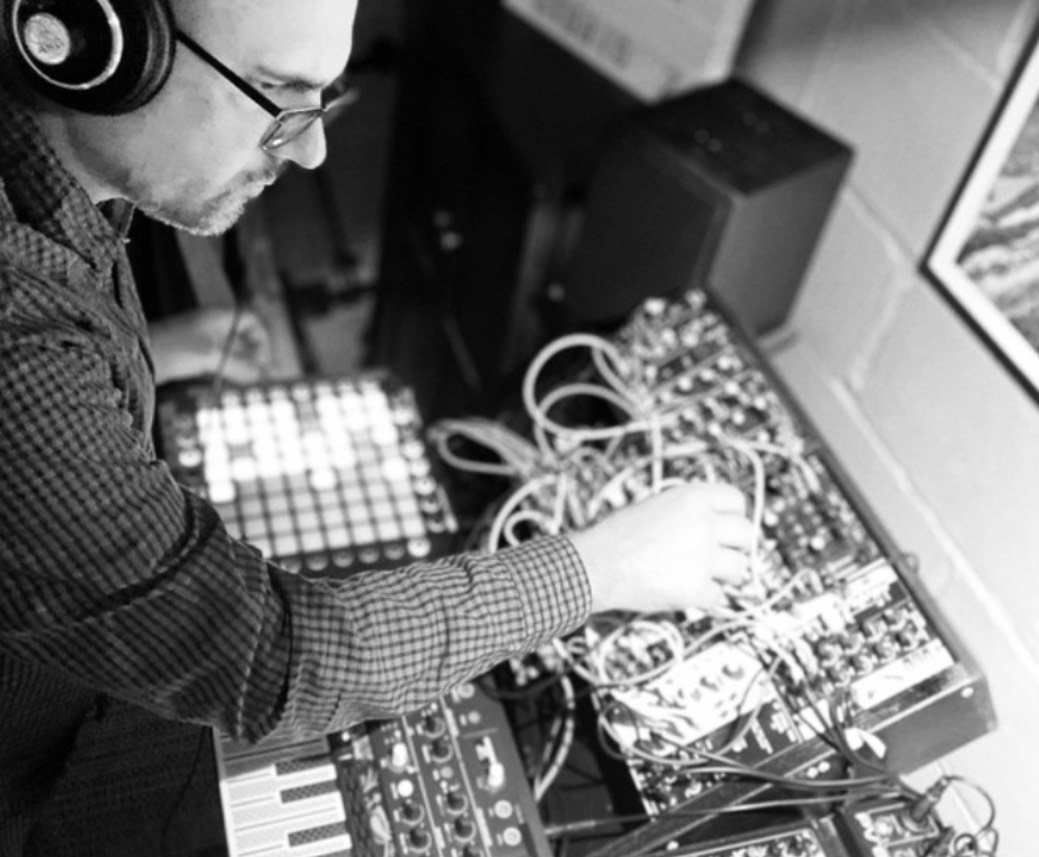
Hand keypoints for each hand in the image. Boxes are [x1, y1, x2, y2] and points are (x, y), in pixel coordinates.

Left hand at [149, 306, 272, 385]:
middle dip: (253, 356)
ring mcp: (198, 340)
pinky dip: (224, 371)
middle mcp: (209, 326)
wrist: (133, 357)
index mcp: (216, 317)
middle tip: (260, 377)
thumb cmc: (169, 349)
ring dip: (240, 366)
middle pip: (241, 337)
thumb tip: (260, 374)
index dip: (261, 338)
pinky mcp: (188, 355)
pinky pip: (215, 361)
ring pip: (229, 351)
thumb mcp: (210, 356)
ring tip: (246, 383)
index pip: (250, 320)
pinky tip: (226, 383)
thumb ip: (238, 365)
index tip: (263, 360)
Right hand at [567, 482, 753, 614]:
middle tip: (719, 555)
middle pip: (746, 534)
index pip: (736, 500)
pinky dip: (703, 598)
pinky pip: (717, 596)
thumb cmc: (616, 536)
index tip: (727, 527)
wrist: (596, 564)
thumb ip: (689, 511)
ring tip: (699, 575)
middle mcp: (703, 524)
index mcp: (692, 497)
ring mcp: (702, 556)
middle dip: (735, 547)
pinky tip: (683, 591)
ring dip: (722, 575)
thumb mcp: (655, 505)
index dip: (733, 515)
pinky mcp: (696, 587)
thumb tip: (716, 524)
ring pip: (739, 569)